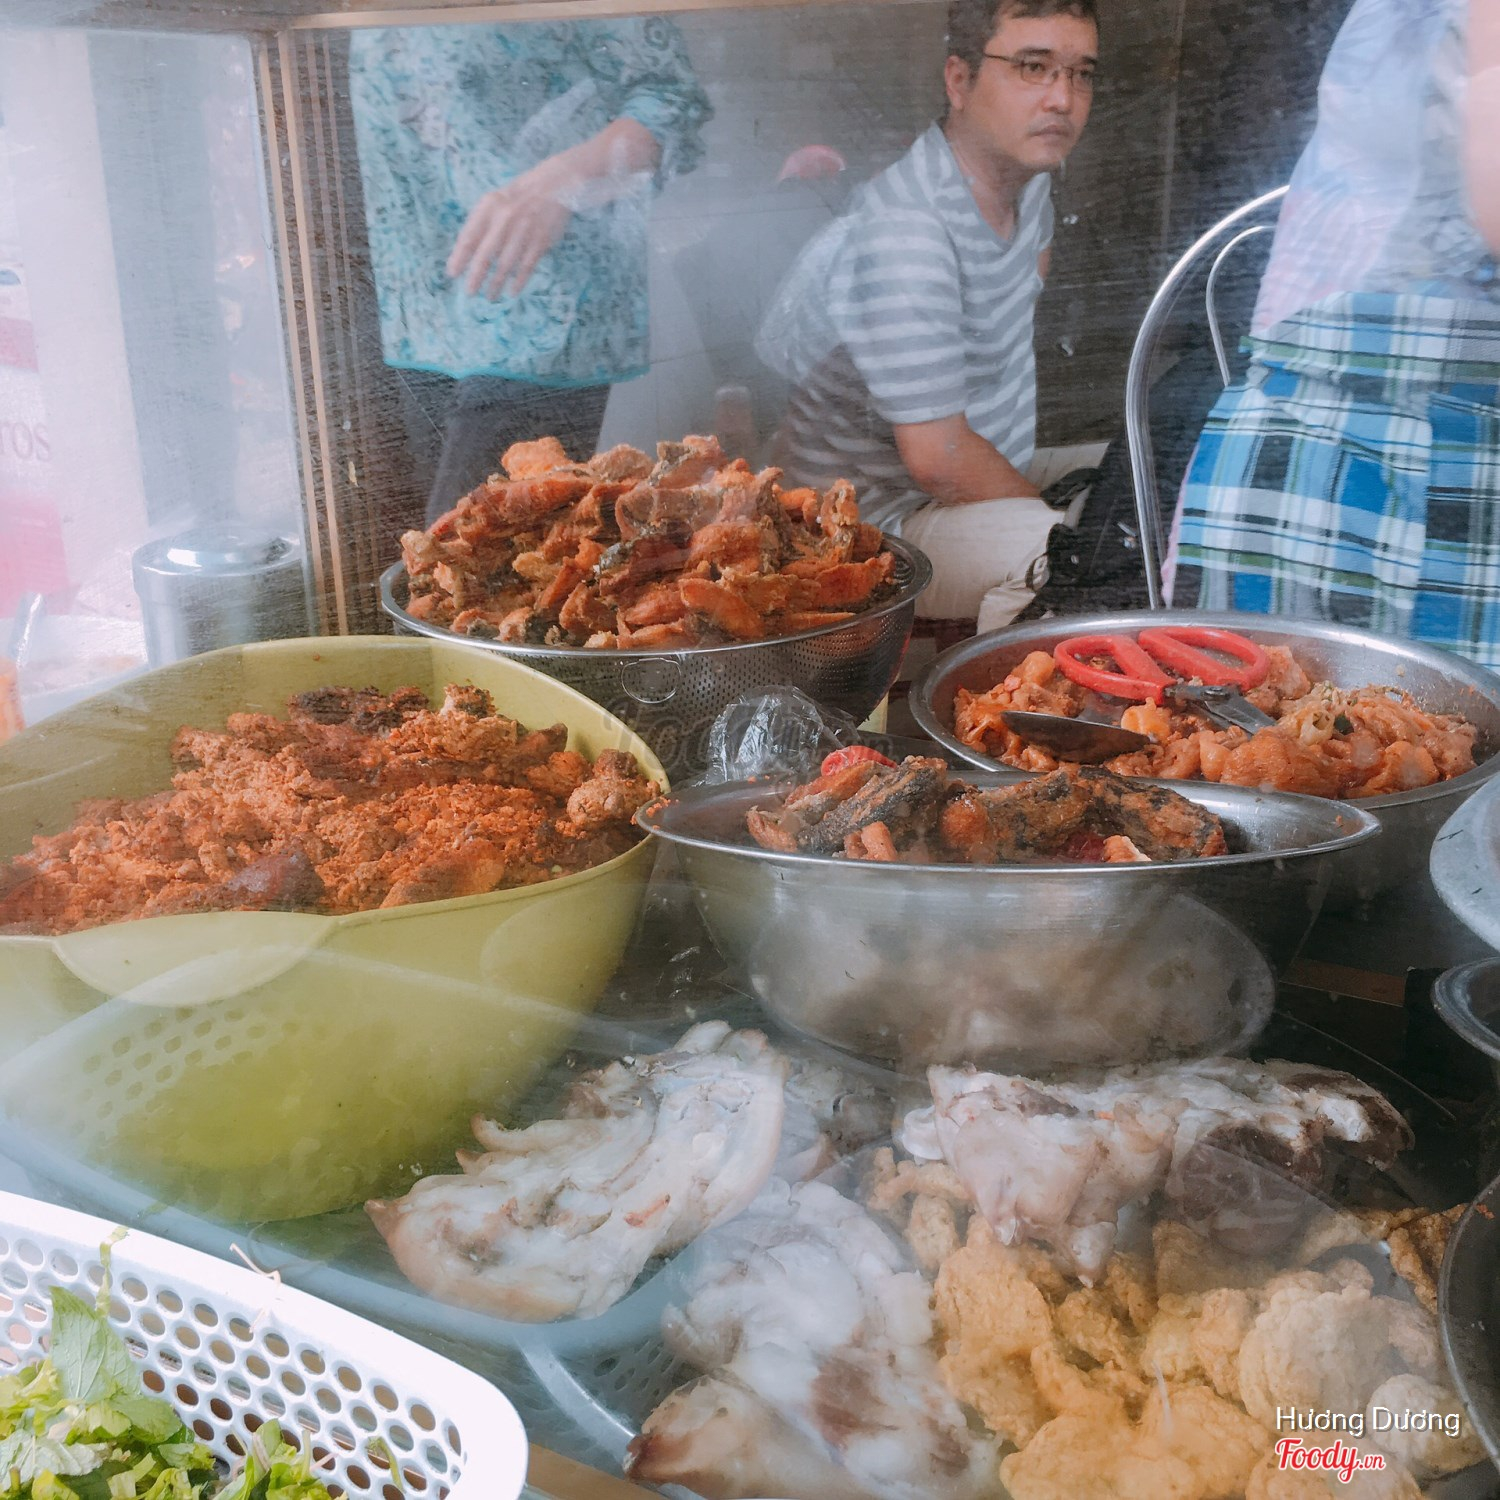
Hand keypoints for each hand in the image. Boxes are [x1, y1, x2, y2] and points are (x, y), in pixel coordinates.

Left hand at [446, 161, 574, 299]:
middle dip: (476, 276)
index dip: (459, 257)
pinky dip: (519, 281)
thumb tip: (465, 255)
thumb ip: (480, 225)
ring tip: (490, 296)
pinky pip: (527, 266)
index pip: (469, 236)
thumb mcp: (494, 202)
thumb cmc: (517, 198)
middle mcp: (504, 220)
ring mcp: (523, 231)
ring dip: (496, 283)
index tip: (452, 274)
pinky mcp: (540, 241)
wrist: (552, 186)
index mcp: (488, 208)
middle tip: (469, 292)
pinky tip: (512, 292)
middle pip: (486, 254)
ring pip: (505, 264)